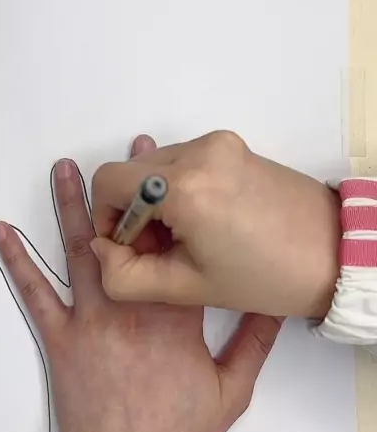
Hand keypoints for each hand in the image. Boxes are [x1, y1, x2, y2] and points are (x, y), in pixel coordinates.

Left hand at [0, 136, 281, 431]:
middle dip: (130, 190)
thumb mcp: (231, 392)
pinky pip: (36, 294)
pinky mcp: (60, 339)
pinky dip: (18, 261)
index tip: (175, 175)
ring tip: (66, 168)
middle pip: (130, 237)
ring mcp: (91, 321)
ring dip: (71, 206)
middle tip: (131, 153)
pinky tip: (3, 232)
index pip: (177, 249)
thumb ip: (254, 344)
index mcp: (175, 317)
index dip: (175, 209)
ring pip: (81, 252)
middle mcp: (132, 308)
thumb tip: (272, 306)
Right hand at [91, 131, 340, 317]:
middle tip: (156, 250)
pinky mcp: (231, 145)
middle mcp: (200, 152)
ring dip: (153, 200)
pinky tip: (200, 221)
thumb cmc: (265, 277)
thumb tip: (100, 251)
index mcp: (185, 186)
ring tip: (182, 238)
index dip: (105, 219)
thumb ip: (125, 276)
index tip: (126, 249)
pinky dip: (176, 188)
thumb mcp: (187, 288)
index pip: (109, 182)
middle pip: (130, 172)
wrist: (332, 253)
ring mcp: (218, 144)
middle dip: (131, 212)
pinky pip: (182, 161)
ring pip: (155, 166)